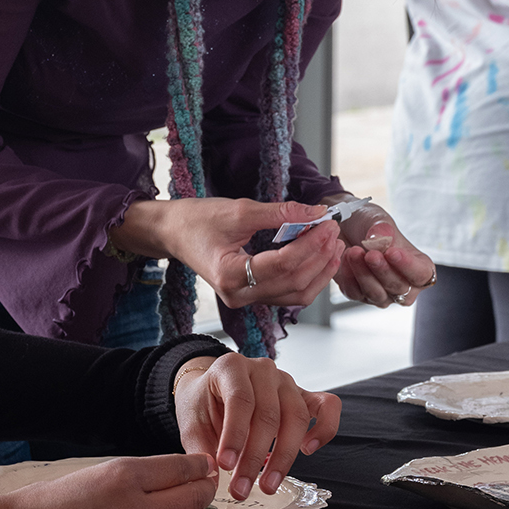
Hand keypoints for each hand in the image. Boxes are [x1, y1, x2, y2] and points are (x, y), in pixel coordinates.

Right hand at [0, 454, 216, 508]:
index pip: (180, 469)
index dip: (198, 465)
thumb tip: (179, 473)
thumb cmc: (50, 500)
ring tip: (185, 503)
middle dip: (204, 488)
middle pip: (192, 500)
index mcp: (122, 478)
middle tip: (205, 482)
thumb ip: (140, 474)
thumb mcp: (96, 471)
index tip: (204, 463)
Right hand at [114, 197, 344, 308]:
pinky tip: (320, 257)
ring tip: (334, 245)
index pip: (283, 265)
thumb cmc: (197, 220)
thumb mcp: (238, 210)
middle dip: (320, 257)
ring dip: (319, 271)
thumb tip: (316, 213)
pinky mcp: (252, 293)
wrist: (173, 231)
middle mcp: (238, 295)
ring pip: (295, 294)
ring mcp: (245, 298)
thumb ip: (280, 213)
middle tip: (334, 231)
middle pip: (293, 283)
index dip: (311, 244)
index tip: (327, 223)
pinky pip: (288, 292)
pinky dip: (308, 276)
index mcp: (230, 276)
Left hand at [173, 353, 339, 499]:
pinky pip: (328, 406)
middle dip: (255, 457)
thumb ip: (201, 448)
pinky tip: (307, 450)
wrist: (212, 389)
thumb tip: (213, 479)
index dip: (234, 435)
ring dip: (284, 457)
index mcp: (231, 367)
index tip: (225, 466)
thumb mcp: (191, 422)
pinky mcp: (304, 395)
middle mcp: (262, 369)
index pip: (240, 400)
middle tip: (241, 489)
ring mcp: (287, 381)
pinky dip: (325, 429)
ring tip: (267, 485)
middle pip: (268, 414)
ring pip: (296, 416)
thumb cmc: (203, 404)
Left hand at [332, 201, 434, 307]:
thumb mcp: (378, 220)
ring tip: (354, 252)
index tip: (393, 252)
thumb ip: (382, 230)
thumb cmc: (369, 224)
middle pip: (398, 287)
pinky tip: (344, 259)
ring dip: (364, 273)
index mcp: (419, 267)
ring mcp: (381, 294)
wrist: (344, 226)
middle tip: (371, 254)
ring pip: (376, 293)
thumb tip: (381, 239)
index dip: (408, 266)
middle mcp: (403, 286)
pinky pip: (354, 292)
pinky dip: (348, 276)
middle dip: (383, 270)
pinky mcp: (358, 294)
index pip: (421, 274)